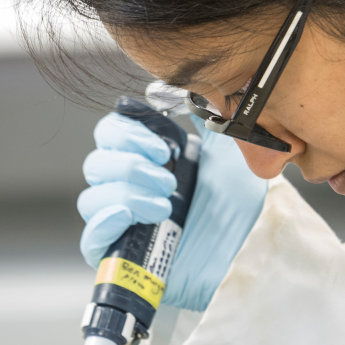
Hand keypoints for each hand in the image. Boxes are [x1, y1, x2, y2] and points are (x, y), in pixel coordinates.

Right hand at [77, 112, 267, 310]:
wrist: (253, 250)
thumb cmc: (241, 207)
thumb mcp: (228, 153)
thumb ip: (207, 117)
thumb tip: (190, 88)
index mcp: (149, 161)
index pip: (110, 135)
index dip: (126, 134)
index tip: (162, 147)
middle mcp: (132, 189)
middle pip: (96, 165)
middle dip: (130, 166)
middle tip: (169, 178)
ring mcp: (125, 223)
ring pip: (91, 200)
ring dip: (126, 194)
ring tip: (165, 204)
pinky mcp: (125, 256)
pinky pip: (91, 240)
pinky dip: (103, 223)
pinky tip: (125, 214)